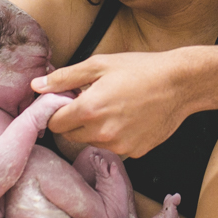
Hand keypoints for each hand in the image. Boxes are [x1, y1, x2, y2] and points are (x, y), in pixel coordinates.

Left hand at [30, 51, 188, 157]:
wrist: (181, 84)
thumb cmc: (141, 69)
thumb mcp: (100, 64)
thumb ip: (64, 77)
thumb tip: (37, 86)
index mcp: (89, 110)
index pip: (55, 124)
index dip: (58, 112)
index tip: (68, 102)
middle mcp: (102, 133)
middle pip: (71, 136)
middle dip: (75, 121)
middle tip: (92, 101)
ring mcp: (120, 146)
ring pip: (92, 142)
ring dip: (95, 129)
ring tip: (114, 108)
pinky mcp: (135, 152)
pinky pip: (114, 147)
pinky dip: (116, 136)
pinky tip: (129, 118)